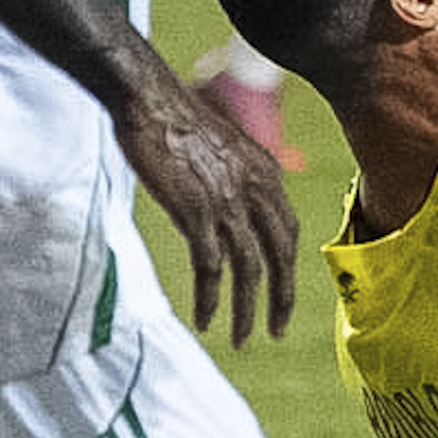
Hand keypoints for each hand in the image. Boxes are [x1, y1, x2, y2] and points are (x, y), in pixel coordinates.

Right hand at [114, 72, 299, 343]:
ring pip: (250, 270)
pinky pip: (211, 268)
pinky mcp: (197, 212)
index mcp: (266, 174)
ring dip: (247, 310)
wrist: (149, 99)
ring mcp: (228, 202)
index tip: (282, 295)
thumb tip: (235, 200)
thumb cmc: (175, 118)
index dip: (288, 267)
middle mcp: (256, 189)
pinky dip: (211, 298)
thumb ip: (237, 176)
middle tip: (275, 330)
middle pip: (281, 256)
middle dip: (282, 299)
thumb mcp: (224, 146)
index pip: (289, 232)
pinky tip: (205, 318)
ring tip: (241, 339)